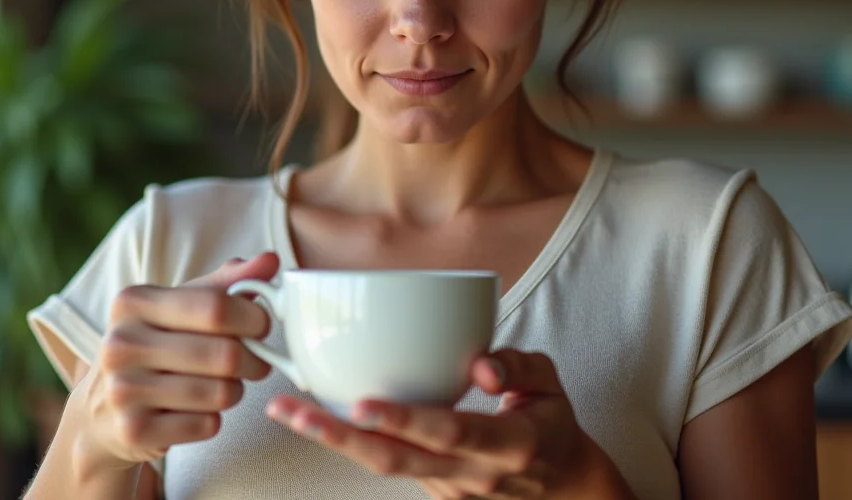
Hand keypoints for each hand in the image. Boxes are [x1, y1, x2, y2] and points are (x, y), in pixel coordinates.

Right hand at [70, 253, 278, 470]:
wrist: (102, 410)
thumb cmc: (157, 345)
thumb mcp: (182, 306)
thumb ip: (228, 282)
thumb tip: (270, 260)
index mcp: (133, 302)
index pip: (216, 306)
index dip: (254, 318)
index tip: (262, 326)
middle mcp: (120, 344)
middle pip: (224, 353)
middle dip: (254, 361)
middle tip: (255, 363)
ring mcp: (122, 390)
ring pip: (221, 392)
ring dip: (235, 390)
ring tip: (223, 385)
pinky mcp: (134, 430)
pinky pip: (207, 425)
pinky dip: (214, 420)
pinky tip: (197, 411)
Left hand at [266, 349, 621, 498]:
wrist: (561, 484)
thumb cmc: (551, 420)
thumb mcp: (551, 382)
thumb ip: (518, 365)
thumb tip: (480, 368)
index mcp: (509, 444)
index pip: (449, 433)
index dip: (404, 420)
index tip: (361, 403)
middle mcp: (473, 474)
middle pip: (398, 461)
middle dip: (341, 438)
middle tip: (294, 412)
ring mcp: (450, 488)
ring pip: (386, 466)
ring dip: (336, 442)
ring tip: (289, 413)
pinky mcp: (434, 489)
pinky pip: (391, 464)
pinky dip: (354, 443)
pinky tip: (318, 417)